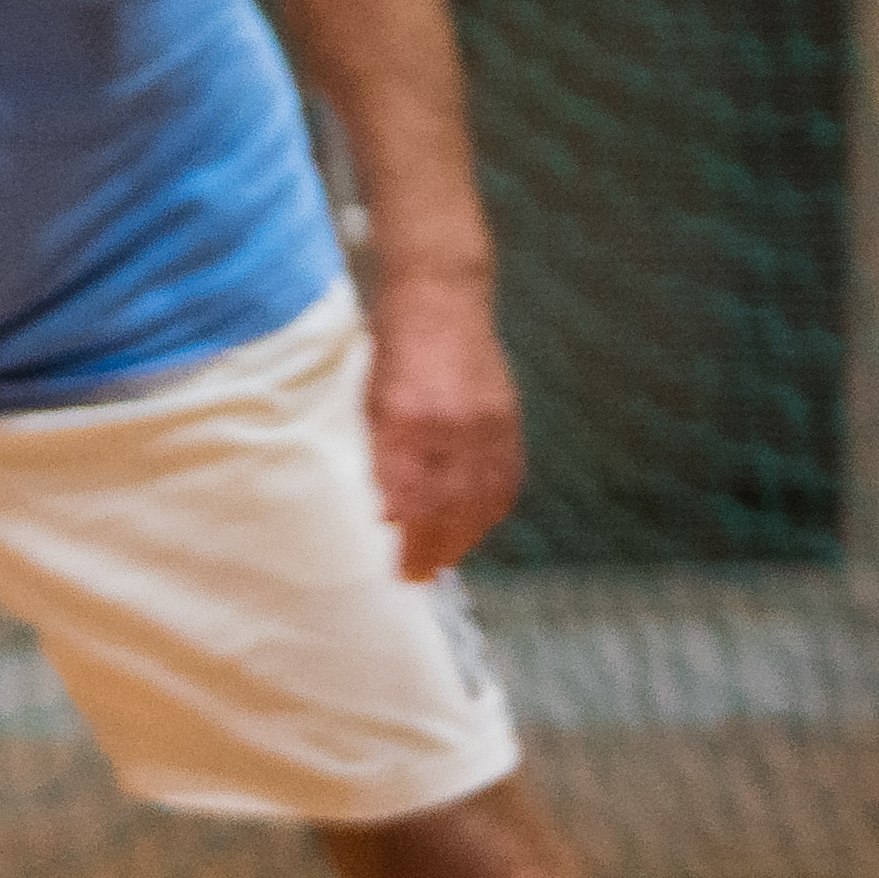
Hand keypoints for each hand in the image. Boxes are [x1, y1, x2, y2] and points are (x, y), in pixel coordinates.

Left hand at [363, 275, 521, 580]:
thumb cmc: (393, 352)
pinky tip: (479, 525)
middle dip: (437, 550)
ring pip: (485, 498)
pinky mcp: (508, 417)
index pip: (414, 500)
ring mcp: (487, 422)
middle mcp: (452, 427)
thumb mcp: (370, 404)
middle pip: (451, 508)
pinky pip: (506, 476)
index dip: (412, 542)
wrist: (439, 300)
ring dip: (468, 536)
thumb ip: (383, 460)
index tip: (402, 570)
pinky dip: (493, 508)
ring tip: (447, 560)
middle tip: (422, 577)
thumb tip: (391, 515)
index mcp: (408, 423)